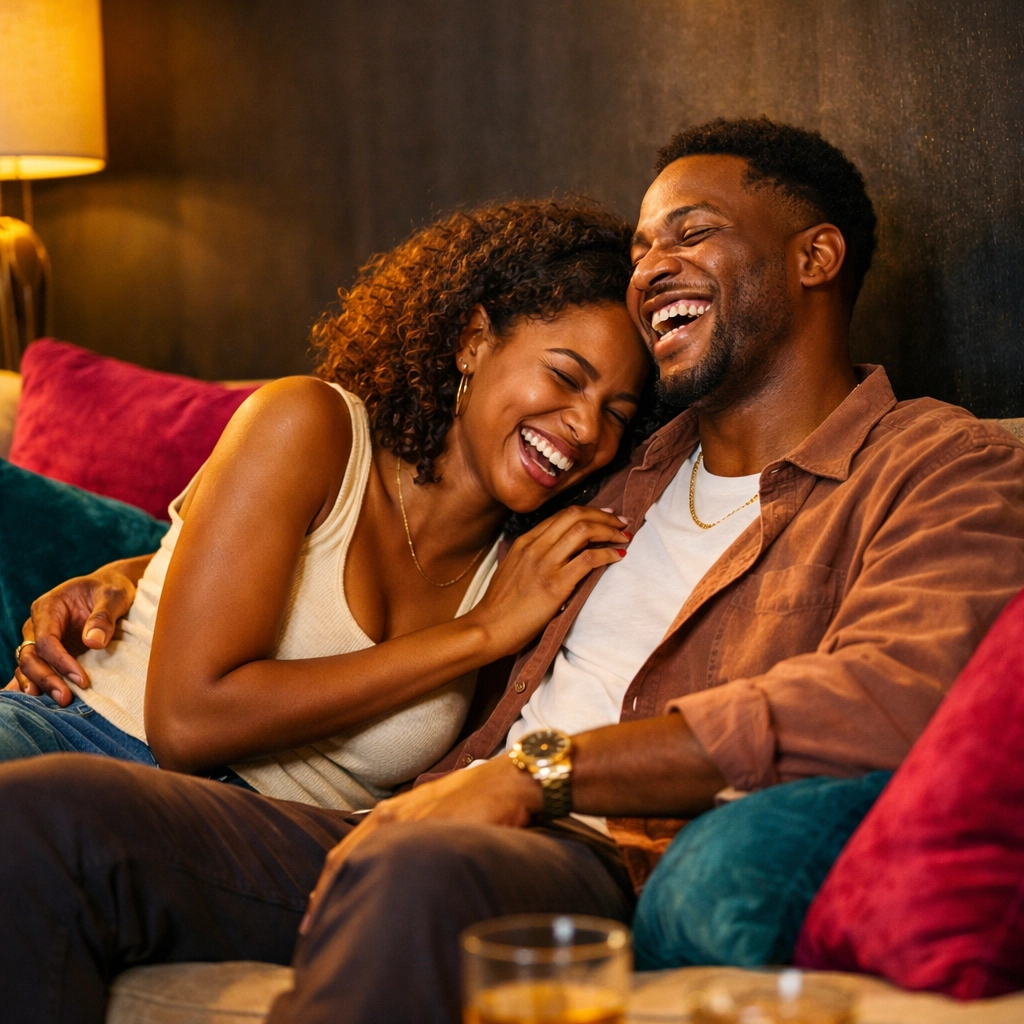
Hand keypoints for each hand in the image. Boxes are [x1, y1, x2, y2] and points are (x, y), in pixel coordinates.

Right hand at [6, 568, 137, 705]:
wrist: (110, 588)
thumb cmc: (112, 588)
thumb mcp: (114, 596)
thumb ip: (104, 616)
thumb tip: (93, 642)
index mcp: (49, 607)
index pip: (46, 640)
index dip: (61, 662)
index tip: (82, 680)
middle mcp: (38, 624)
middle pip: (31, 656)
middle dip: (46, 679)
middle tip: (65, 698)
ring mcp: (40, 639)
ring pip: (29, 666)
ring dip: (40, 685)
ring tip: (55, 702)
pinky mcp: (49, 652)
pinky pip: (33, 670)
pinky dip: (30, 685)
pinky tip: (29, 703)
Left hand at [299, 755, 541, 933]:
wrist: (508, 782)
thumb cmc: (477, 797)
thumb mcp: (435, 811)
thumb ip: (413, 831)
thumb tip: (402, 862)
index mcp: (391, 812)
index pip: (344, 851)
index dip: (326, 882)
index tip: (315, 911)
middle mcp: (392, 817)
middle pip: (343, 861)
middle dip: (325, 896)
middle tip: (312, 931)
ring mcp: (409, 827)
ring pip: (363, 864)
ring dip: (346, 897)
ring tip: (335, 930)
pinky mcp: (430, 836)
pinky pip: (396, 871)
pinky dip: (381, 894)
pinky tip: (378, 916)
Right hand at [468, 506, 629, 656]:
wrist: (489, 628)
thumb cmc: (501, 606)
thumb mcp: (512, 569)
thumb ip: (531, 556)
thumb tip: (554, 553)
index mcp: (525, 541)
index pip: (562, 515)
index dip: (589, 512)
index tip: (606, 516)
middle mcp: (535, 546)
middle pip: (575, 516)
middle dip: (604, 517)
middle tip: (622, 524)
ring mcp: (545, 563)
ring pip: (584, 531)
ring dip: (610, 532)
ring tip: (624, 538)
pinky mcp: (555, 584)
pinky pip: (588, 559)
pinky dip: (607, 553)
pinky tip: (617, 557)